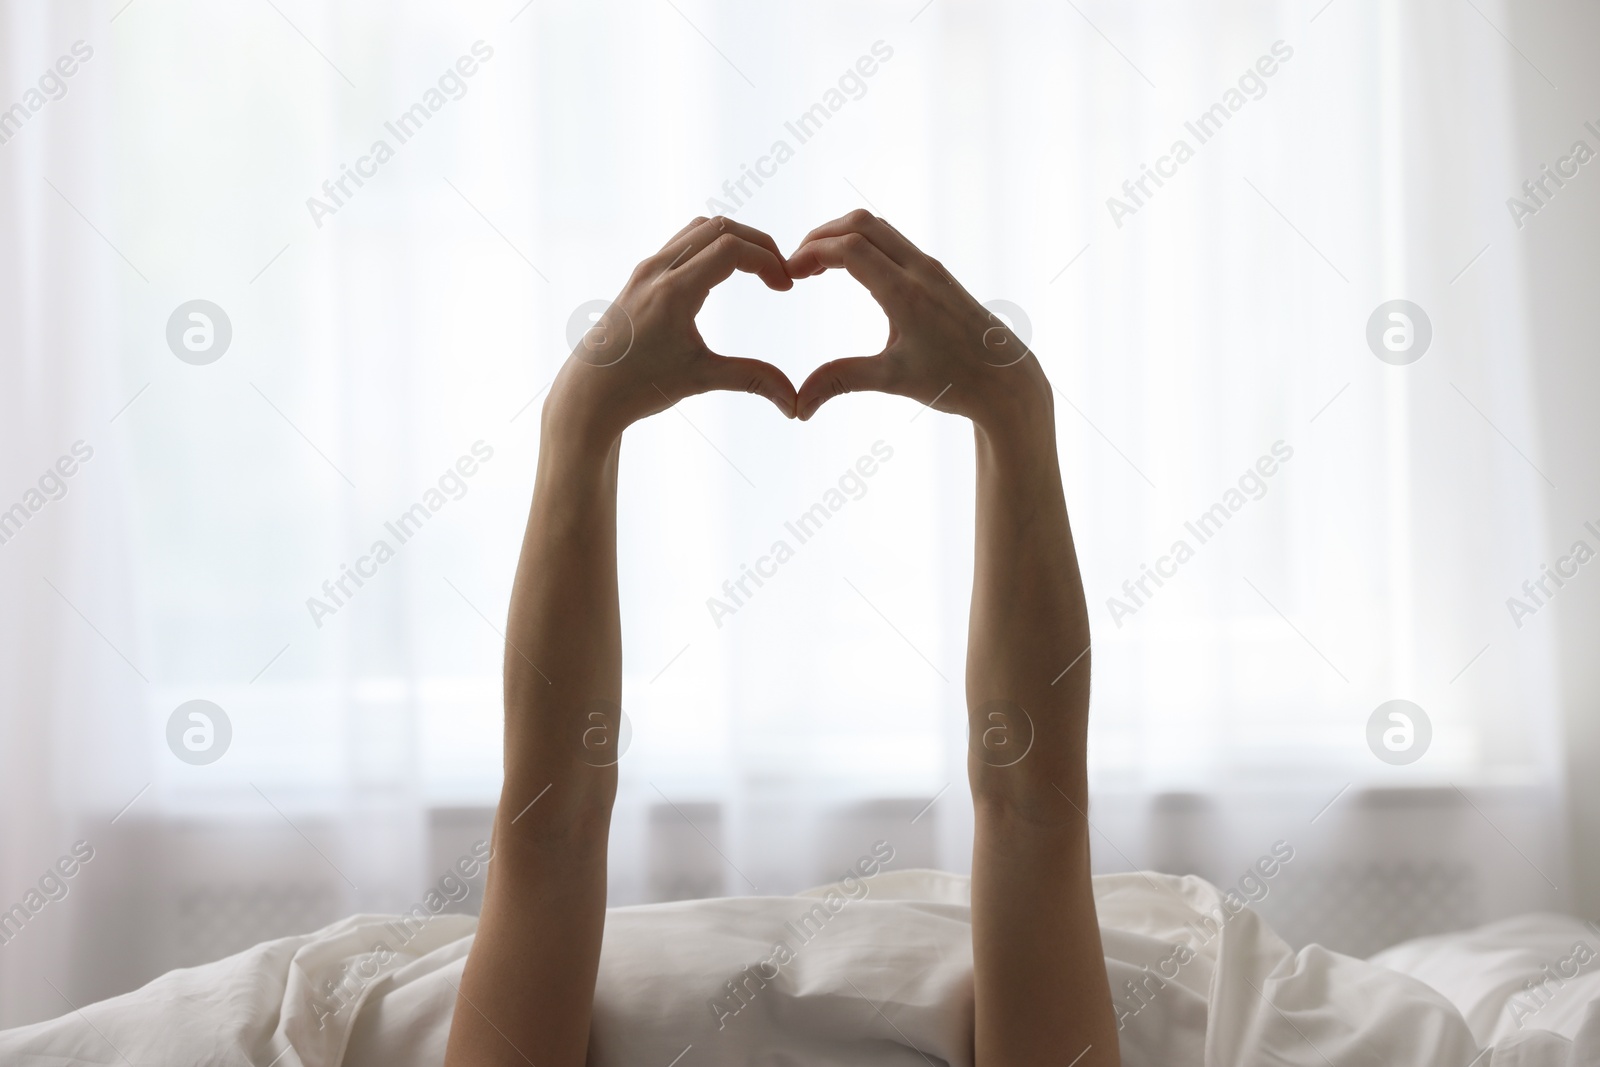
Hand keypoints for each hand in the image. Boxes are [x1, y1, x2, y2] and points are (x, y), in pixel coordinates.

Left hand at [543, 217, 799, 446]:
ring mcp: (646, 269)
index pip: (732, 248)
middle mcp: (658, 270)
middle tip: (780, 275)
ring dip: (734, 240)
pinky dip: (712, 246)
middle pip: (720, 228)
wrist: (588, 393)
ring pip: (699, 229)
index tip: (786, 288)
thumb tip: (794, 405)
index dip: (768, 260)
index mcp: (673, 291)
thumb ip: (752, 380)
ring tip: (757, 271)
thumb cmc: (638, 387)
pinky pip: (682, 242)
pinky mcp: (641, 276)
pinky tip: (725, 277)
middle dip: (758, 245)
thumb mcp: (700, 380)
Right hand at [786, 210, 1051, 427]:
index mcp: (905, 293)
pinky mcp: (936, 273)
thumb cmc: (955, 381)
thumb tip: (798, 406)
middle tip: (796, 265)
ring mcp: (930, 268)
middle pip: (860, 223)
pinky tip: (849, 270)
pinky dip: (863, 243)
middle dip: (820, 236)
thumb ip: (841, 381)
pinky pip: (893, 240)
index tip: (789, 275)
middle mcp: (919, 270)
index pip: (848, 248)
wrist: (1007, 381)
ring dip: (842, 236)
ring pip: (878, 227)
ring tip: (816, 266)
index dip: (810, 254)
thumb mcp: (893, 380)